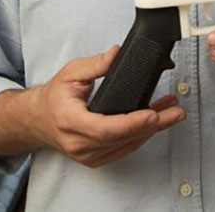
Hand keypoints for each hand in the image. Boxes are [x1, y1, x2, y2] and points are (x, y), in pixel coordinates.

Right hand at [29, 45, 185, 167]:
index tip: (152, 114)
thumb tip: (116, 54)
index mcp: (70, 121)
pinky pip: (124, 149)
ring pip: (127, 145)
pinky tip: (156, 122)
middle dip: (153, 125)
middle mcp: (79, 143)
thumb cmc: (54, 98)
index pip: (105, 128)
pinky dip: (141, 135)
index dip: (131, 122)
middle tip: (175, 112)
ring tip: (172, 112)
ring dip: (153, 129)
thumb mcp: (70, 73)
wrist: (39, 120)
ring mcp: (88, 155)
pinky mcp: (96, 159)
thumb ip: (95, 65)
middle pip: (123, 138)